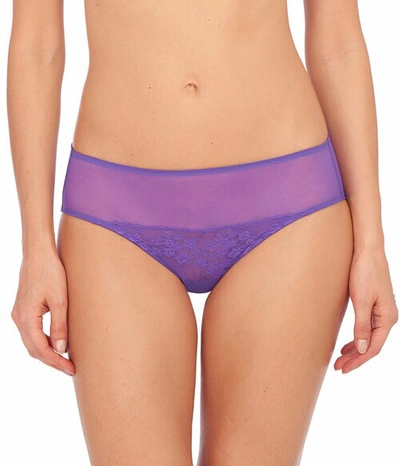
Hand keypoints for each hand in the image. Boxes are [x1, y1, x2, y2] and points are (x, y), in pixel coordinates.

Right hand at [11, 250, 74, 375]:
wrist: (38, 253)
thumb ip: (60, 325)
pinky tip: (56, 342)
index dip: (56, 362)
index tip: (70, 369)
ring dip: (47, 352)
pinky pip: (31, 332)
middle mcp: (19, 318)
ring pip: (31, 342)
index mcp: (26, 318)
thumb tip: (61, 349)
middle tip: (70, 368)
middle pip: (33, 349)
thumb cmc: (50, 272)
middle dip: (51, 361)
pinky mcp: (23, 309)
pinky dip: (42, 341)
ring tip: (65, 359)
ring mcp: (19, 314)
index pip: (40, 349)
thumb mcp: (60, 300)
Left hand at [334, 247, 397, 372]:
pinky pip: (367, 328)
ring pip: (369, 338)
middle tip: (337, 367)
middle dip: (354, 358)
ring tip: (340, 359)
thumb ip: (361, 326)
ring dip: (355, 349)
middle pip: (371, 345)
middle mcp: (387, 317)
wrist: (368, 251)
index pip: (373, 348)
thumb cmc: (365, 273)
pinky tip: (348, 343)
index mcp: (387, 318)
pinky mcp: (374, 305)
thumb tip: (361, 349)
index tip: (343, 369)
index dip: (358, 360)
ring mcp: (381, 312)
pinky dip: (357, 338)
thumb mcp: (361, 301)